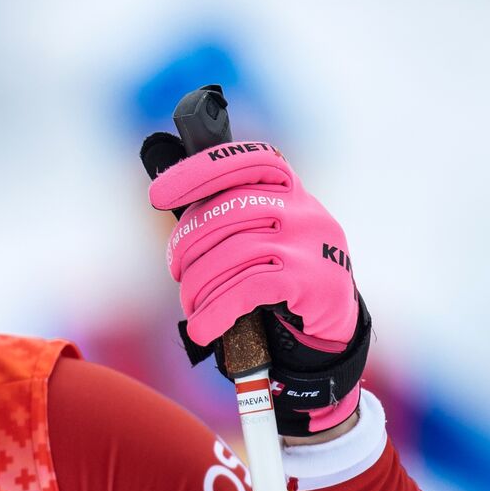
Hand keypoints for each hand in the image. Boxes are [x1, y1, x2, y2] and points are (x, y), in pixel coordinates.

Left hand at [146, 140, 370, 436]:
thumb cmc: (283, 275)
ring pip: (232, 254)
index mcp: (288, 190)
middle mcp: (302, 209)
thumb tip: (171, 206)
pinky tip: (202, 329)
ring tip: (191, 306)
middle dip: (186, 246)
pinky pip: (247, 289)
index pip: (246, 161)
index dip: (198, 172)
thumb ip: (230, 218)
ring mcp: (309, 243)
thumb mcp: (263, 236)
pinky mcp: (310, 280)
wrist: (331, 324)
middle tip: (177, 273)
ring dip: (198, 286)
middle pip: (226, 212)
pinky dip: (216, 312)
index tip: (158, 196)